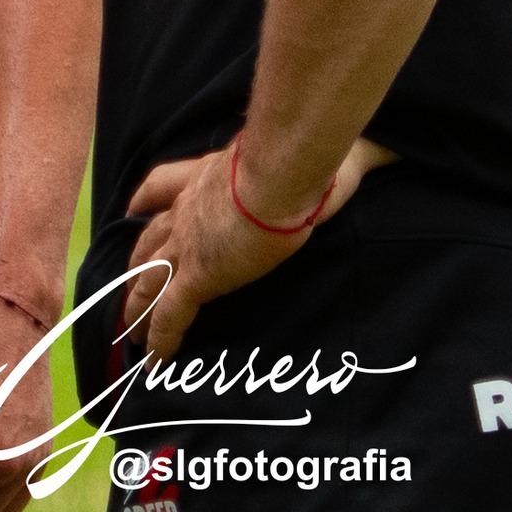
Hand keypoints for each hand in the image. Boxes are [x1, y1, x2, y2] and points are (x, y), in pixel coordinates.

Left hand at [120, 137, 392, 360]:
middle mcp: (189, 207)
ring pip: (148, 279)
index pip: (165, 186)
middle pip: (149, 239)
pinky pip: (169, 315)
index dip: (146, 201)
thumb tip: (384, 151)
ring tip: (128, 330)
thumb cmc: (308, 158)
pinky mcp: (198, 275)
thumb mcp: (313, 153)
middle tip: (126, 285)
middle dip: (136, 264)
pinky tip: (154, 360)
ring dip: (137, 305)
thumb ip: (339, 156)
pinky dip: (159, 339)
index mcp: (210, 176)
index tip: (132, 209)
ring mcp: (189, 242)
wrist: (288, 169)